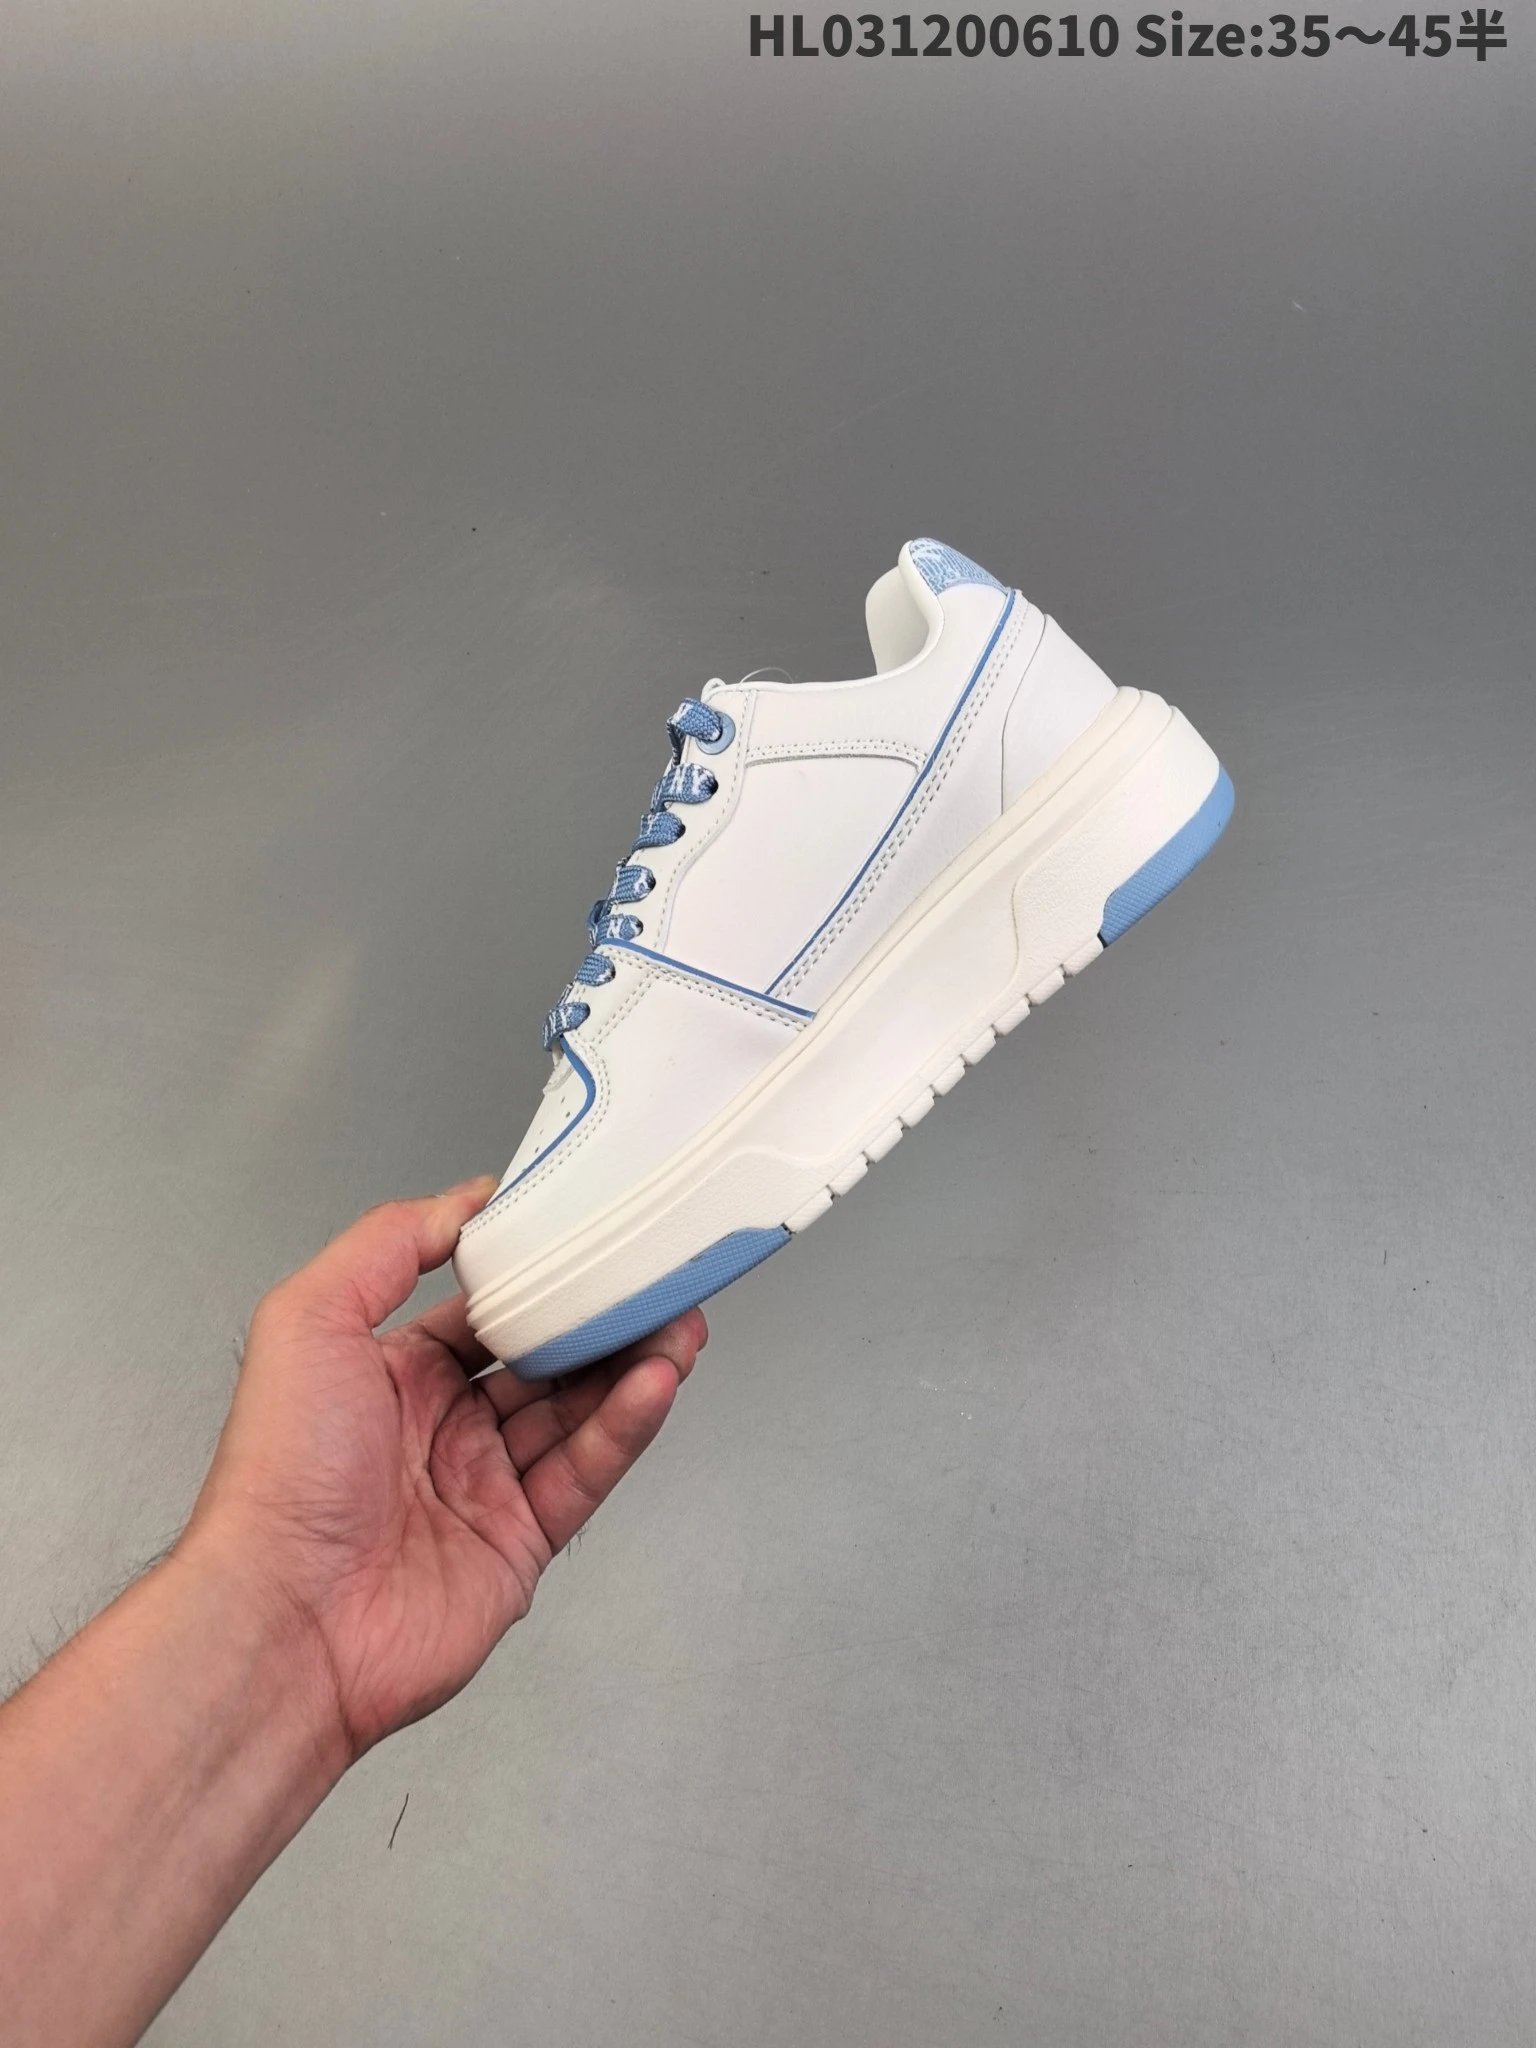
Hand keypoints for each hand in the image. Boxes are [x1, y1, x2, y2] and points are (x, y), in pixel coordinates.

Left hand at [181, 1179, 705, 1761]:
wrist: (286, 1617)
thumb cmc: (282, 1471)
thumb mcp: (310, 1318)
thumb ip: (388, 1244)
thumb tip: (466, 1200)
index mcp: (392, 1375)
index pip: (483, 1310)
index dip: (537, 1274)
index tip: (590, 1234)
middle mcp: (441, 1429)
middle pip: (544, 1359)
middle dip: (602, 1320)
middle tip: (658, 1279)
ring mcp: (485, 1488)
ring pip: (578, 1411)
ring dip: (631, 1364)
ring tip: (679, 1321)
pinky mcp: (521, 1543)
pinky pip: (586, 1472)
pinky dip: (626, 1425)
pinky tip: (657, 1382)